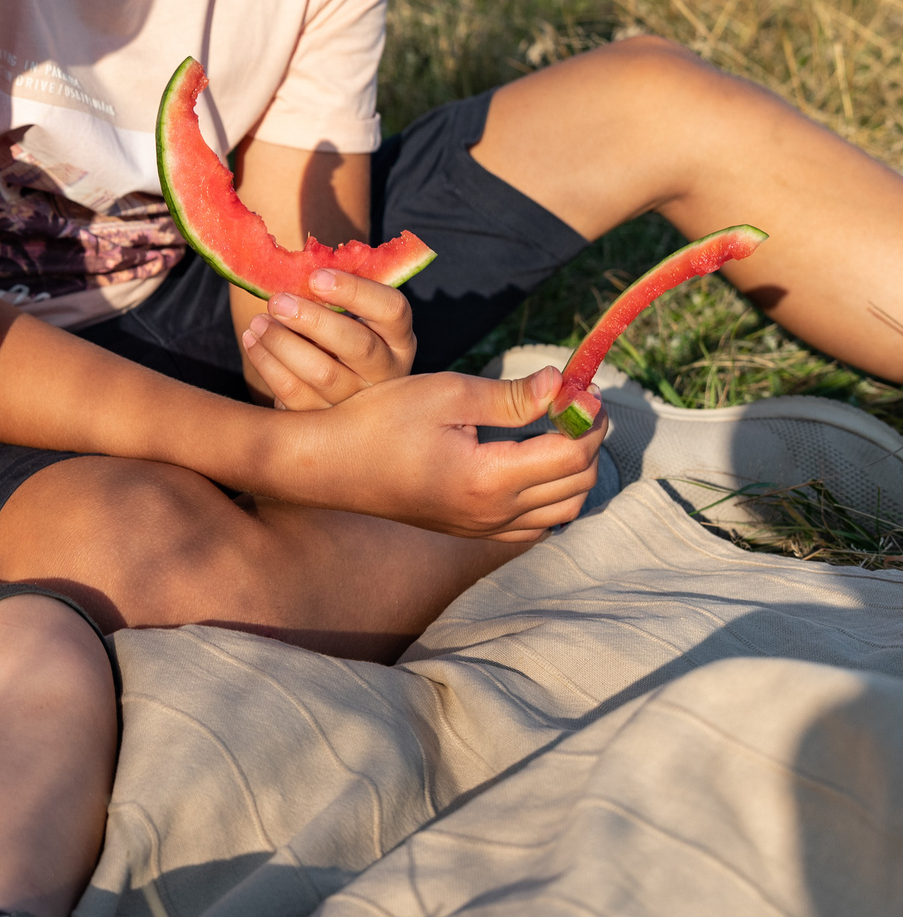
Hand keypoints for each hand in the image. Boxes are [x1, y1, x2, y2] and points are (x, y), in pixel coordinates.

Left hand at [242, 268, 416, 408]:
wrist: (335, 396)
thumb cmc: (336, 338)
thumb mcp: (347, 317)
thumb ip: (329, 296)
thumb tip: (290, 265)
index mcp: (398, 337)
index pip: (392, 309)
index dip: (356, 291)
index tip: (316, 276)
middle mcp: (387, 371)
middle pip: (357, 345)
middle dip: (313, 320)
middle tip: (276, 301)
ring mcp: (358, 402)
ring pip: (322, 372)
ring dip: (283, 343)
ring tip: (257, 322)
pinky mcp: (326, 422)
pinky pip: (294, 394)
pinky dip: (268, 365)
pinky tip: (252, 341)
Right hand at [280, 365, 606, 539]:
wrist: (329, 465)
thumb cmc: (380, 421)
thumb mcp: (445, 394)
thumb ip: (511, 395)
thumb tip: (563, 385)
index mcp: (490, 478)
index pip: (572, 453)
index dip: (587, 417)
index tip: (580, 386)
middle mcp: (493, 513)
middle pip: (577, 483)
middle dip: (588, 440)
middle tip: (575, 403)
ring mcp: (482, 528)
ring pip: (563, 509)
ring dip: (574, 471)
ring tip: (559, 430)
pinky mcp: (470, 531)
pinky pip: (534, 524)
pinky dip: (551, 496)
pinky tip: (533, 464)